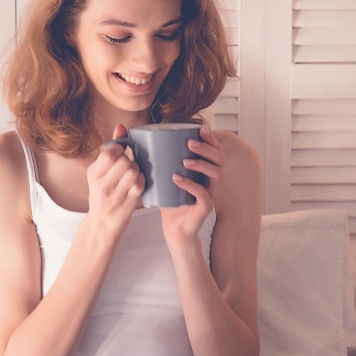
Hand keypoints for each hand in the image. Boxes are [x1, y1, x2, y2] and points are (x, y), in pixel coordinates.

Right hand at [86, 124, 144, 236]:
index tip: (121, 154)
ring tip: (132, 176)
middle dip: (130, 161)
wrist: (102, 224)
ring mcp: (114, 194)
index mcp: (93, 173)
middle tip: (128, 167)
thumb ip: (111, 149)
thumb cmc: (103, 194)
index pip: (109, 152)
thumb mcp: (100, 173)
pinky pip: (140, 184)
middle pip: (124, 161)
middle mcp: (101, 184)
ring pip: (133, 171)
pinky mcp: (127, 203)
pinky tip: (137, 184)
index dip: (120, 150)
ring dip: (137, 171)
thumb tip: (121, 127)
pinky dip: (141, 181)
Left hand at [160, 125, 223, 243]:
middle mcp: (212, 180)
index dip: (211, 138)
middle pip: (220, 158)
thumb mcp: (164, 176)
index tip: (199, 128)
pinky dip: (190, 185)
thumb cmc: (169, 200)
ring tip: (185, 160)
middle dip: (206, 148)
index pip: (215, 149)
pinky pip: (203, 194)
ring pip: (217, 173)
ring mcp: (211, 193)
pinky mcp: (205, 207)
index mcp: (206, 170)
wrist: (173, 228)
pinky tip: (177, 179)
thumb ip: (157, 159)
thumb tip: (136, 139)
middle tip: (189, 144)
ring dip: (201, 164)